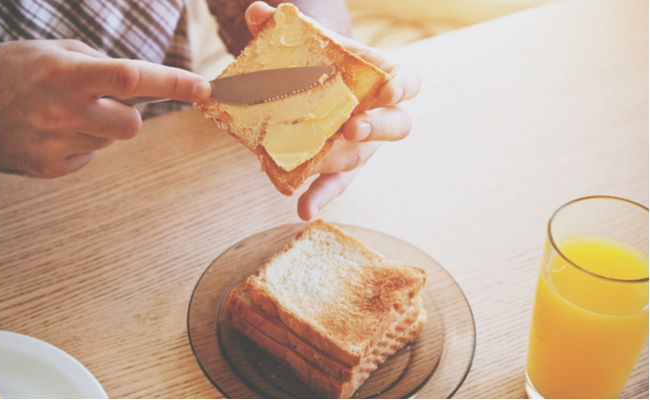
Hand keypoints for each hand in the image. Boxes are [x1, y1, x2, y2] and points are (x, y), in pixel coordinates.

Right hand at [0, 40, 211, 177]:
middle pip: (131, 124)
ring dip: (97, 126)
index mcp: (66, 74)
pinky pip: (87, 157)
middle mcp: (62, 112)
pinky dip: (78, 144)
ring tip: (59, 113)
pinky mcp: (48, 168)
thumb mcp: (54, 51)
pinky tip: (48, 131)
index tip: (203, 88)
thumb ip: (100, 66)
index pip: (132, 78)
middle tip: (98, 101)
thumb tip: (141, 84)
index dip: (173, 83)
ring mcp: (55, 145)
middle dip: (126, 113)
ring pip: (108, 141)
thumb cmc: (9, 69)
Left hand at [244, 2, 420, 220]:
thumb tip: (255, 12)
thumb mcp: (308, 43)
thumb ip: (284, 28)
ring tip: (319, 164)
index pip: (409, 81)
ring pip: (362, 159)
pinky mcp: (341, 168)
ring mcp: (362, 146)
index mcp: (384, 79)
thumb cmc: (323, 62)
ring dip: (342, 163)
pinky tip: (303, 209)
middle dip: (377, 129)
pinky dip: (319, 197)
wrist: (318, 89)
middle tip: (354, 128)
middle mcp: (381, 116)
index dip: (404, 86)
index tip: (391, 89)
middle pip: (395, 126)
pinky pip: (334, 185)